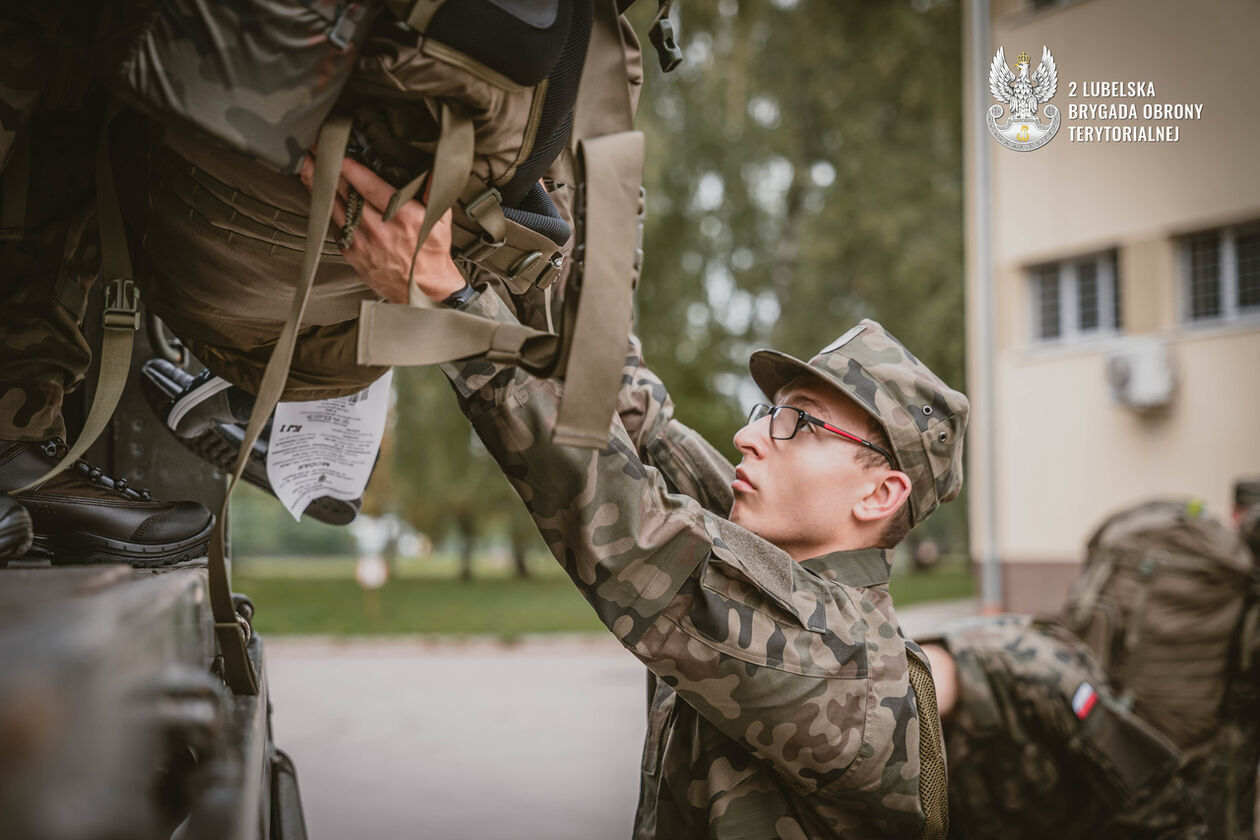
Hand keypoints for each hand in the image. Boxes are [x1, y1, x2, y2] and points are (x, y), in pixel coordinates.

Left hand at [299, 154, 466, 303]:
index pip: (368, 185)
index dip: (349, 166)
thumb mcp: (441, 219)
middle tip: (315, 152)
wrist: (422, 288)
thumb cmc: (430, 252)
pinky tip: (320, 195)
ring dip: (319, 186)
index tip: (337, 152)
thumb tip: (431, 166)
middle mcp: (378, 228)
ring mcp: (361, 242)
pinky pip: (334, 224)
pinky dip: (326, 208)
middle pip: (344, 192)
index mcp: (401, 217)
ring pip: (333, 207)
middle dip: (327, 170)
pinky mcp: (351, 252)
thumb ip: (432, 190)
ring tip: (310, 167)